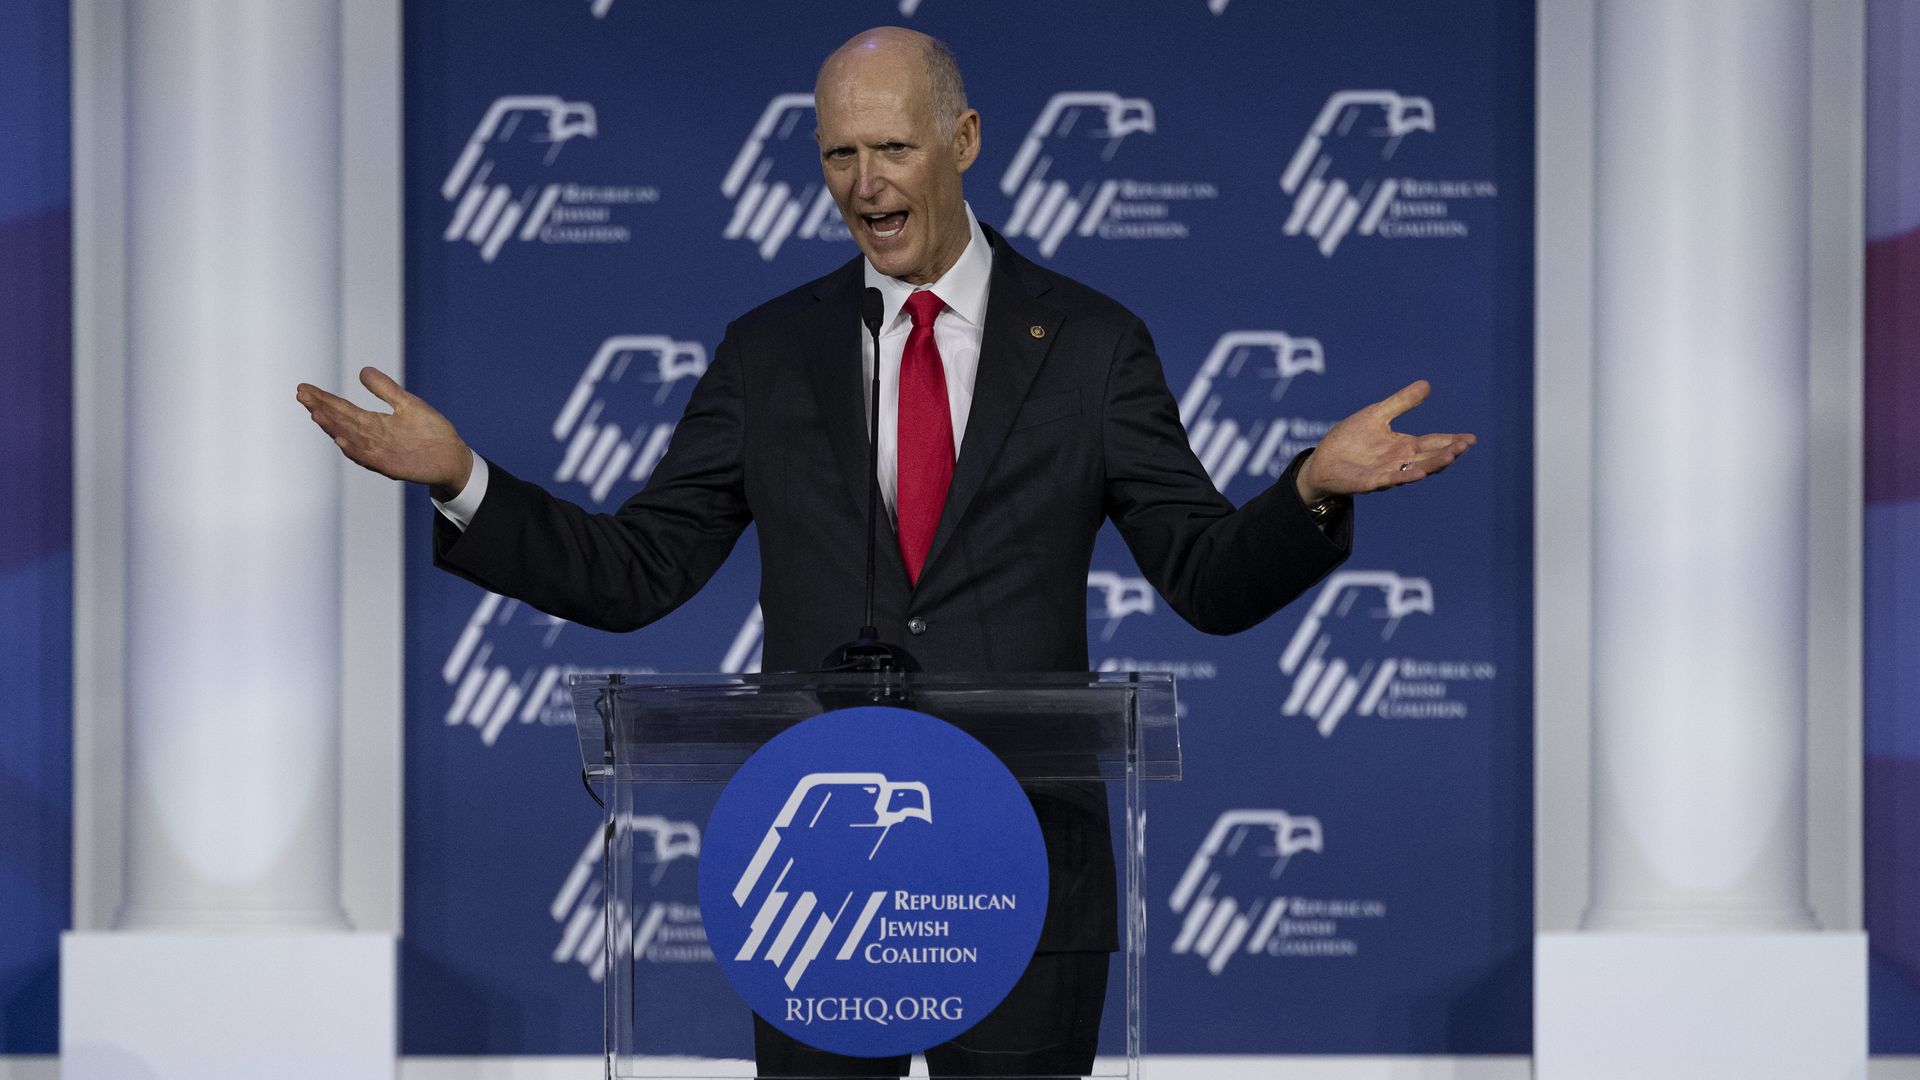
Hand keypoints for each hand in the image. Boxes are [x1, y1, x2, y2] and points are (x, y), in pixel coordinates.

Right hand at [296, 367, 472, 499]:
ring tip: (315, 413)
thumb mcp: (407, 403)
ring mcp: (380, 452)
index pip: (343, 409)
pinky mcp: (391, 465)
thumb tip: (362, 371)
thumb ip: (385, 389)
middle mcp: (371, 438)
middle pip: (341, 422)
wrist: (452, 456)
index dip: (324, 400)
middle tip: (302, 395)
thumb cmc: (431, 432)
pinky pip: (369, 457)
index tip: (304, 388)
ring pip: (350, 438)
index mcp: (374, 423)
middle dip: (321, 409)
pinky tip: (341, 439)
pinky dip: (354, 449)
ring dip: (332, 427)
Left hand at [1295, 380, 1474, 503]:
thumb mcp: (1377, 414)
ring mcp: (1387, 473)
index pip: (1433, 442)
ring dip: (1433, 464)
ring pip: (1415, 470)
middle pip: (1430, 457)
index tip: (1471, 438)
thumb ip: (1401, 402)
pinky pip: (1391, 480)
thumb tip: (1427, 384)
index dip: (1451, 441)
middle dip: (1448, 452)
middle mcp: (1400, 462)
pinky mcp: (1370, 482)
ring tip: (1450, 456)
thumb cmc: (1350, 439)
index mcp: (1403, 446)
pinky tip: (1419, 473)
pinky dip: (1405, 477)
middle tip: (1465, 445)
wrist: (1322, 460)